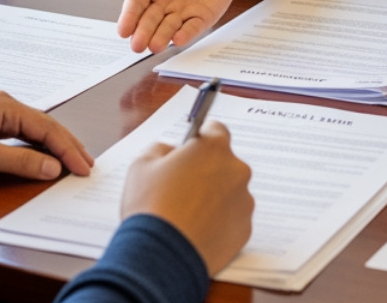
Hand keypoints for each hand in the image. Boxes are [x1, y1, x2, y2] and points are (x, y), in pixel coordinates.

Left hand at [0, 91, 93, 178]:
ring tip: (72, 162)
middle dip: (68, 145)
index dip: (69, 149)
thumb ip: (19, 161)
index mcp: (5, 105)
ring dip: (53, 147)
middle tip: (88, 165)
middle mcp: (3, 105)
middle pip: (44, 126)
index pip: (48, 128)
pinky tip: (41, 157)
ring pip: (33, 130)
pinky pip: (19, 135)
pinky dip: (35, 147)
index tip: (85, 167)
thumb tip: (53, 167)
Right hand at [116, 0, 242, 51]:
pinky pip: (192, 27)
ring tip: (155, 46)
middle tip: (136, 46)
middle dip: (143, 33)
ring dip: (161, 37)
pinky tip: (179, 39)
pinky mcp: (201, 18)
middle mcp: (163, 2)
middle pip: (149, 20)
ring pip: (168, 28)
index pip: (136, 3)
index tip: (122, 31)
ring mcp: (182, 12)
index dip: (129, 17)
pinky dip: (186, 34)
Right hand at [120, 121, 253, 273]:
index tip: (189, 151)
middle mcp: (237, 171)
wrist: (161, 256)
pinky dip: (219, 223)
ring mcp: (244, 202)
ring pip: (230, 193)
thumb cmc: (151, 206)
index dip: (200, 140)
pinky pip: (233, 219)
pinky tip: (197, 231)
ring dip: (214, 198)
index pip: (215, 130)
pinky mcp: (245, 230)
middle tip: (182, 188)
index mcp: (214, 148)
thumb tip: (171, 152)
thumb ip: (161, 149)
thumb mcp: (142, 165)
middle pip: (224, 164)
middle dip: (207, 171)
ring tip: (188, 215)